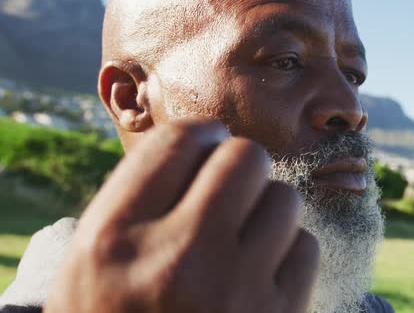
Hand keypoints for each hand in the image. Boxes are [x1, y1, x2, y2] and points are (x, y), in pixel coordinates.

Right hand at [44, 119, 319, 312]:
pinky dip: (288, 254)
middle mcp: (177, 260)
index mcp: (114, 239)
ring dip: (267, 211)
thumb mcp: (94, 263)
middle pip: (246, 157)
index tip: (207, 147)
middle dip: (241, 167)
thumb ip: (142, 197)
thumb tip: (207, 142)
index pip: (180, 141)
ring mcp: (234, 293)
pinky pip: (306, 246)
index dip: (202, 135)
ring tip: (242, 241)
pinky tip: (261, 277)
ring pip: (284, 199)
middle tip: (229, 190)